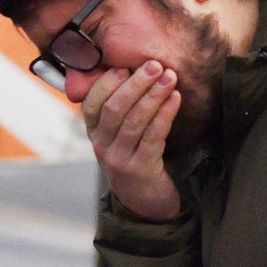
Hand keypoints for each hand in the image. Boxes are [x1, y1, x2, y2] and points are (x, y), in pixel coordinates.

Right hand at [84, 62, 182, 220]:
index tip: (125, 66)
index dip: (106, 83)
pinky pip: (153, 137)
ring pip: (134, 121)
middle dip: (136, 84)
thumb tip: (134, 68)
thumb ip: (122, 108)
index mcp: (94, 133)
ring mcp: (119, 160)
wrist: (146, 202)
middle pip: (114, 108)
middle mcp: (101, 146)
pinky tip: (175, 99)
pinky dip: (165, 114)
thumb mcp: (120, 135)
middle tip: (155, 65)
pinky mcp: (140, 170)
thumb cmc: (136, 159)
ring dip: (153, 95)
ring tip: (170, 77)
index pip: (91, 103)